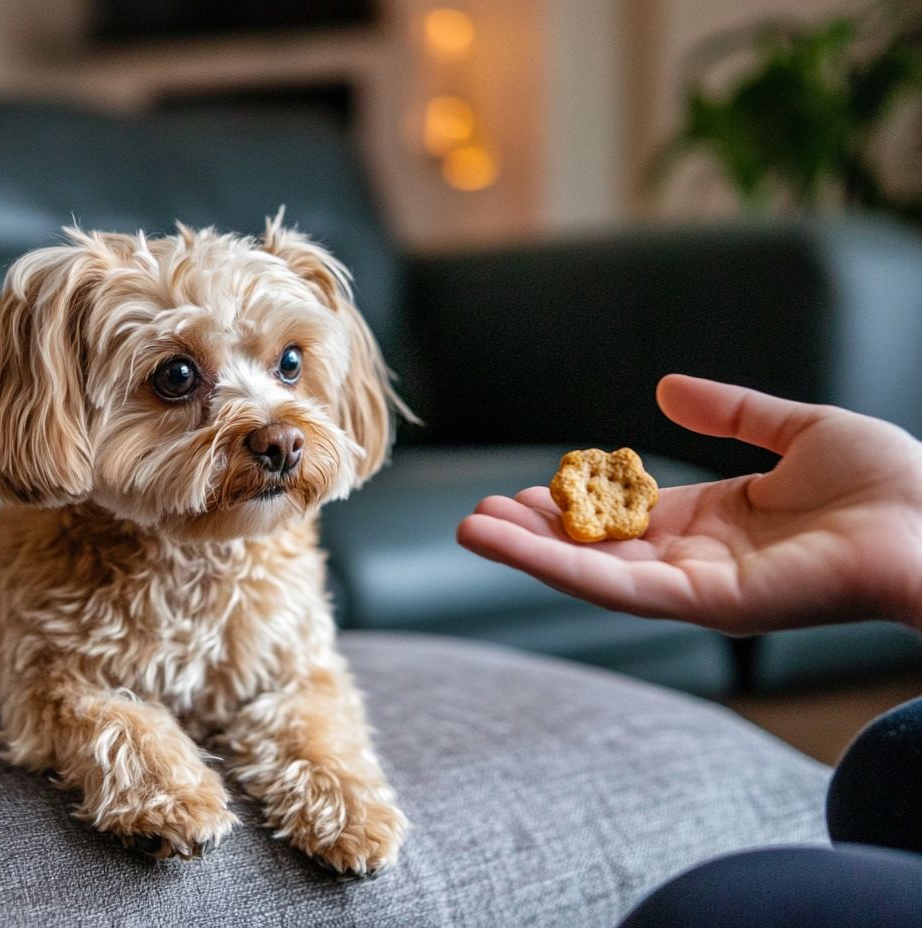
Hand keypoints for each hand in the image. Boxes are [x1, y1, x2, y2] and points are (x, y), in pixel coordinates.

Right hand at [457, 375, 921, 633]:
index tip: (524, 488)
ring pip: (592, 571)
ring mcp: (696, 586)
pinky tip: (506, 541)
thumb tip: (665, 388)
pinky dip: (553, 565)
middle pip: (597, 548)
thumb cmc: (888, 480)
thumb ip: (730, 411)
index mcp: (716, 523)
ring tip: (470, 530)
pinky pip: (613, 585)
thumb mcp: (795, 429)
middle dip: (538, 533)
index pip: (624, 517)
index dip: (573, 502)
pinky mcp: (702, 603)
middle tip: (477, 515)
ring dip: (528, 553)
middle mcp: (697, 560)